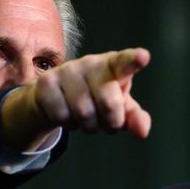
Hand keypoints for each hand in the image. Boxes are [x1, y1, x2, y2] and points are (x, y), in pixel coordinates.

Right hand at [0, 47, 150, 149]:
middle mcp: (91, 63)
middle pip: (108, 102)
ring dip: (89, 126)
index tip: (143, 57)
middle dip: (110, 122)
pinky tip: (68, 114)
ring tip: (86, 118)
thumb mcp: (118, 107)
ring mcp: (67, 71)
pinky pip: (62, 116)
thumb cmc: (94, 99)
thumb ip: (133, 117)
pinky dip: (69, 125)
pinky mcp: (47, 82)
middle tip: (108, 122)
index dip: (133, 60)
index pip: (124, 62)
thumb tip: (143, 131)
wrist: (54, 98)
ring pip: (84, 114)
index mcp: (113, 66)